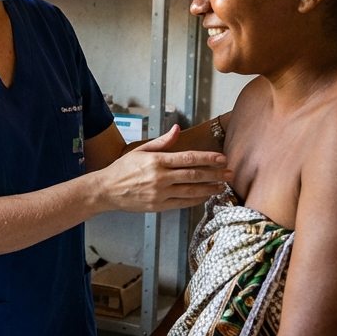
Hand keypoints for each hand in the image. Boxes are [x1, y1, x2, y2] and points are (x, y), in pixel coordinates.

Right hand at [97, 125, 230, 211]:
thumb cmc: (122, 169)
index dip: (207, 158)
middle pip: (194, 175)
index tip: (222, 158)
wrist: (106, 190)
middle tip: (230, 173)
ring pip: (191, 191)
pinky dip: (196, 200)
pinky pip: (182, 203)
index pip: (188, 158)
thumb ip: (162, 142)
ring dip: (210, 188)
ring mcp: (160, 194)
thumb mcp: (141, 150)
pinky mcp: (158, 206)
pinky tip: (206, 196)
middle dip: (215, 174)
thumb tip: (177, 129)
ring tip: (222, 186)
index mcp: (157, 161)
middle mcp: (160, 178)